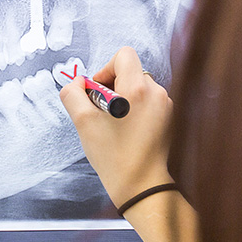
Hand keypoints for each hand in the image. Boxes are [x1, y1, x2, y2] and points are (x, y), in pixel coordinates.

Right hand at [59, 47, 173, 208]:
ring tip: (115, 125)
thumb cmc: (113, 156)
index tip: (98, 91)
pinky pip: (147, 101)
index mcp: (137, 89)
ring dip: (122, 98)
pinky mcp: (169, 118)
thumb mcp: (83, 122)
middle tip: (102, 112)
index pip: (123, 55)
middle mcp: (157, 93)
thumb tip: (77, 83)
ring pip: (138, 87)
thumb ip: (73, 94)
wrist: (141, 186)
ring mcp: (166, 105)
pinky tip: (126, 131)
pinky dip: (134, 109)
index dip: (105, 69)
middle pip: (130, 71)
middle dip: (112, 86)